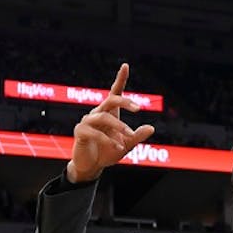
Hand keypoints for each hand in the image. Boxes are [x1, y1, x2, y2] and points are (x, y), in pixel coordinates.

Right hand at [65, 64, 155, 183]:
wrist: (91, 166)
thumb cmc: (107, 152)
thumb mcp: (126, 145)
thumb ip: (137, 136)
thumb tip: (152, 128)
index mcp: (109, 113)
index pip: (115, 93)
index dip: (120, 79)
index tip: (126, 65)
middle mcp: (98, 113)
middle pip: (111, 99)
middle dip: (124, 102)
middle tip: (138, 108)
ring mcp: (87, 121)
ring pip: (104, 117)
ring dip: (119, 127)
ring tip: (128, 136)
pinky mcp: (80, 132)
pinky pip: (95, 133)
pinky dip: (108, 140)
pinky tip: (118, 146)